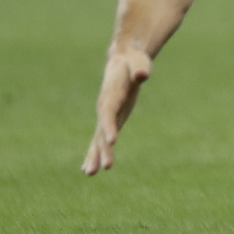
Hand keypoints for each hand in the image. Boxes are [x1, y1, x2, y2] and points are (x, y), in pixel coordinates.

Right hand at [84, 44, 152, 174]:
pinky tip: (89, 168)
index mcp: (111, 95)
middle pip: (102, 131)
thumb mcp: (139, 63)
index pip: (109, 113)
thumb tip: (143, 74)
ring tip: (89, 173)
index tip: (112, 141)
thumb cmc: (134, 61)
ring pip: (98, 138)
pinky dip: (96, 152)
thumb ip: (140, 69)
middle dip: (103, 149)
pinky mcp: (109, 119)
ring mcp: (105, 114)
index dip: (109, 126)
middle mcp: (104, 107)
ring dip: (95, 156)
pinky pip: (100, 138)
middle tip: (106, 166)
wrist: (122, 59)